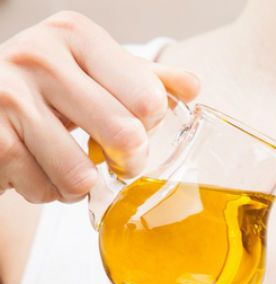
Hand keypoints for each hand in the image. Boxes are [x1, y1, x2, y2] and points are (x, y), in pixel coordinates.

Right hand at [0, 11, 198, 202]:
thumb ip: (144, 79)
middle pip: (124, 135)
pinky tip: (39, 170)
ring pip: (81, 172)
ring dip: (83, 184)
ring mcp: (8, 95)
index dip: (151, 127)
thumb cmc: (45, 91)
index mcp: (75, 35)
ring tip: (71, 166)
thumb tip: (192, 87)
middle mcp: (38, 56)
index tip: (137, 128)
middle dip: (129, 163)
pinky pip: (45, 188)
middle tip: (120, 162)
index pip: (148, 98)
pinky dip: (49, 192)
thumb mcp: (95, 73)